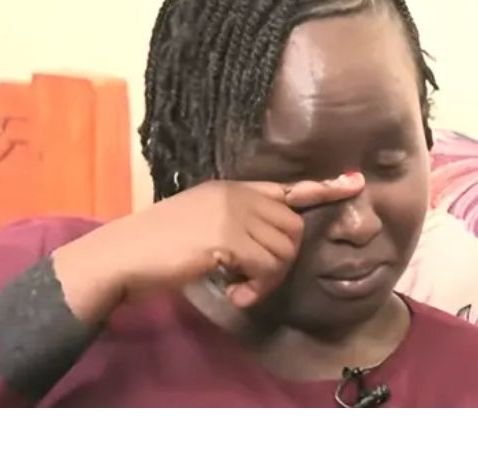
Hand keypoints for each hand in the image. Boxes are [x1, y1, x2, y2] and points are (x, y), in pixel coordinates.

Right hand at [51, 172, 364, 323]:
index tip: (354, 183)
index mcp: (232, 189)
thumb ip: (231, 225)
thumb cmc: (155, 247)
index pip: (286, 188)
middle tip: (253, 283)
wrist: (123, 255)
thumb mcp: (199, 223)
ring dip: (268, 280)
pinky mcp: (228, 237)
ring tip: (239, 289)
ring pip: (284, 250)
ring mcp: (233, 213)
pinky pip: (267, 267)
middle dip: (282, 261)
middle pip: (293, 228)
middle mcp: (237, 195)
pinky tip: (235, 294)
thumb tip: (262, 250)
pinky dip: (257, 289)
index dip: (323, 188)